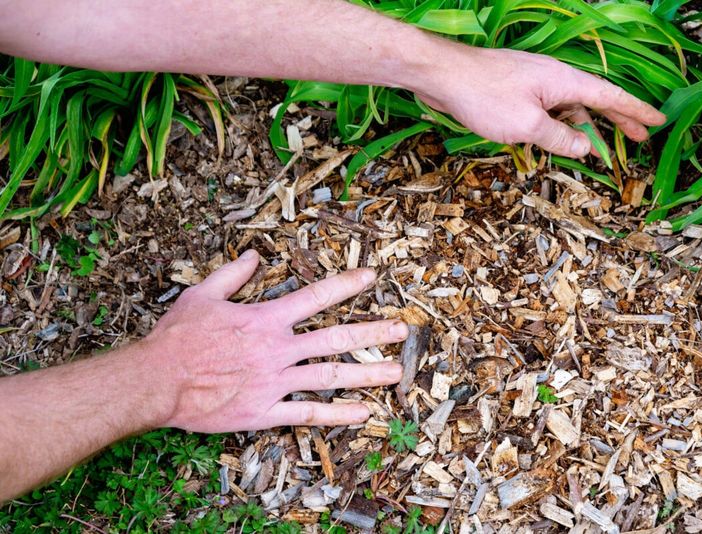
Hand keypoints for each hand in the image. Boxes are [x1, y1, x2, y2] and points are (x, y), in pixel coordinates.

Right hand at [145, 250, 407, 432]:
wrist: (156, 381)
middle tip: (402, 332)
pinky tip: (362, 414)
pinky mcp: (264, 411)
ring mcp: (274, 382)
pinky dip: (337, 415)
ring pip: (330, 377)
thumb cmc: (176, 338)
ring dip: (366, 375)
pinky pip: (308, 415)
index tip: (372, 278)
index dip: (346, 285)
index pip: (315, 296)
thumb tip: (254, 256)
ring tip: (395, 374)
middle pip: (335, 338)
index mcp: (265, 319)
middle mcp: (277, 350)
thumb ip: (232, 274)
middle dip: (371, 333)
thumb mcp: (202, 295)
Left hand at [414, 46, 665, 158]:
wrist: (443, 74)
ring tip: (599, 152)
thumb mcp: (527, 125)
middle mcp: (554, 78)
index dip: (636, 111)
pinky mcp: (517, 91)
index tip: (658, 121)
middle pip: (595, 101)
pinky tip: (558, 141)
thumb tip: (585, 148)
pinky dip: (558, 126)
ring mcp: (535, 83)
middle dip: (619, 120)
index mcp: (564, 81)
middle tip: (640, 138)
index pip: (610, 96)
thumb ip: (559, 138)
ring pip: (569, 108)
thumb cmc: (485, 96)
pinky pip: (548, 110)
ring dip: (584, 128)